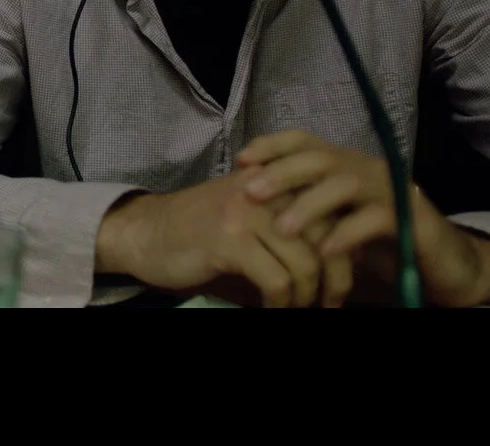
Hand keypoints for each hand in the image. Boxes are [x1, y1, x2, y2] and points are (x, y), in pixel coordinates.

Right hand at [95, 168, 355, 307]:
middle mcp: (265, 188)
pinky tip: (272, 309)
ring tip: (298, 309)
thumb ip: (288, 222)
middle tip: (330, 304)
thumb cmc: (197, 230)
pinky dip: (282, 303)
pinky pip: (278, 280)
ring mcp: (246, 212)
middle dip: (337, 279)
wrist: (142, 232)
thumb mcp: (248, 214)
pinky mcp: (229, 239)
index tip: (338, 281)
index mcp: (274, 179)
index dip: (346, 252)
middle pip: (328, 236)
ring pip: (307, 262)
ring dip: (308, 297)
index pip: (332, 212)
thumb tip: (346, 254)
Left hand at [237, 129, 489, 306]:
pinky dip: (348, 233)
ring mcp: (392, 191)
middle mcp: (367, 169)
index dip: (272, 145)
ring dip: (311, 204)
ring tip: (283, 228)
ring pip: (347, 184)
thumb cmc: (379, 244)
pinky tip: (325, 249)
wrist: (444, 266)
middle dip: (281, 172)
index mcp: (345, 165)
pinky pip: (376, 220)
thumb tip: (248, 197)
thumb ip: (303, 205)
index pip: (305, 141)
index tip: (240, 160)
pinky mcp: (412, 220)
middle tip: (248, 192)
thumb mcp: (334, 221)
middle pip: (321, 158)